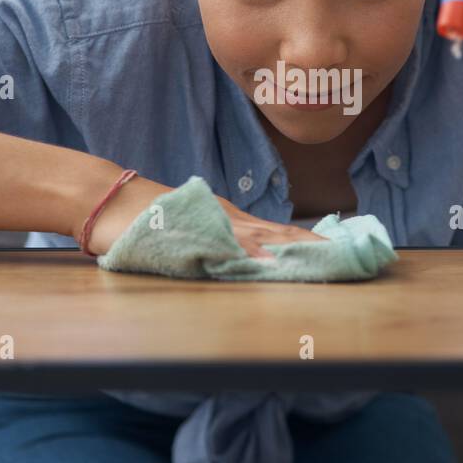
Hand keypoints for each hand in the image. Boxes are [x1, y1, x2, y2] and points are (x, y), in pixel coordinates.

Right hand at [77, 173, 324, 257]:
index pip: (282, 234)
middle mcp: (230, 221)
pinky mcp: (192, 235)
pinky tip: (273, 264)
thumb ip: (217, 244)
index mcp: (232, 220)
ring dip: (297, 252)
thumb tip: (248, 264)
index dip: (315, 243)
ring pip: (265, 240)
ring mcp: (213, 226)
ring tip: (330, 261)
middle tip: (355, 259)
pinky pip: (229, 247)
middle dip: (319, 249)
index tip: (347, 251)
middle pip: (284, 236)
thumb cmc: (144, 219)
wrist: (107, 198)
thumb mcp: (189, 231)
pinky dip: (253, 255)